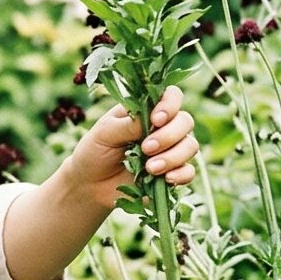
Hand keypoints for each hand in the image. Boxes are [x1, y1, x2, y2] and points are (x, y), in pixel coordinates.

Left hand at [65, 90, 197, 208]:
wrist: (90, 183)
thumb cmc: (95, 150)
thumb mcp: (105, 132)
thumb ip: (128, 124)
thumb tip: (151, 119)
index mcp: (147, 110)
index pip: (172, 96)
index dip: (170, 105)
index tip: (156, 119)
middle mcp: (164, 127)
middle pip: (185, 121)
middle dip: (169, 135)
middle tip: (146, 148)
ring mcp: (170, 150)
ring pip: (190, 146)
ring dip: (173, 156)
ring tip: (150, 168)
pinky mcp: (172, 172)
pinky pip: (189, 171)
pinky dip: (181, 174)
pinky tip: (166, 179)